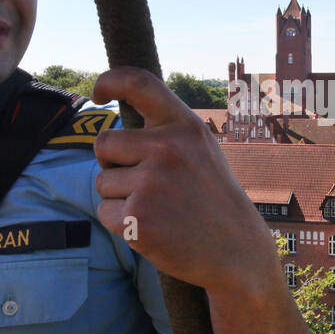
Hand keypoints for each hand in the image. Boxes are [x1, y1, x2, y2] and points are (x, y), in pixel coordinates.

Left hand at [91, 67, 276, 294]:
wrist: (237, 251)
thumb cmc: (212, 199)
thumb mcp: (201, 151)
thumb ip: (166, 132)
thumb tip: (117, 126)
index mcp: (185, 126)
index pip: (139, 83)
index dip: (109, 81)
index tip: (97, 93)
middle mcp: (167, 148)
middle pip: (104, 144)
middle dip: (113, 164)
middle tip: (144, 183)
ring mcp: (151, 183)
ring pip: (102, 182)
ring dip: (119, 198)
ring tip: (158, 209)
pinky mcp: (137, 217)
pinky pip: (104, 212)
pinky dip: (121, 224)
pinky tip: (153, 228)